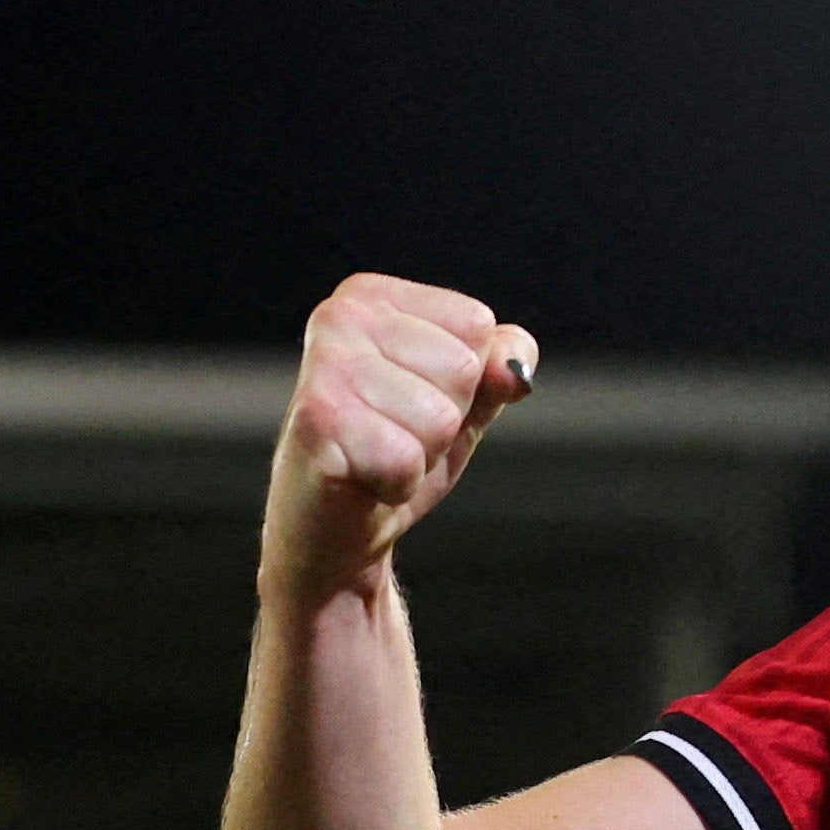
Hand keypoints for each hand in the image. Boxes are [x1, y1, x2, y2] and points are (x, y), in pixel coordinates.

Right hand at [265, 274, 534, 603]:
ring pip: (439, 417)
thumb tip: (512, 364)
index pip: (477, 325)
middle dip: (443, 420)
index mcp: (371, 297)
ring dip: (420, 453)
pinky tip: (364, 480)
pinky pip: (405, 458)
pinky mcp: (316, 423)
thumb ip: (498, 365)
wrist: (333, 531)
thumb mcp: (463, 400)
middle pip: (462, 369)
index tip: (414, 402)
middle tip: (393, 435)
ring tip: (377, 456)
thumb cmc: (393, 453)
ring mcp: (324, 368)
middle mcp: (339, 316)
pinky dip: (397, 483)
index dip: (465, 382)